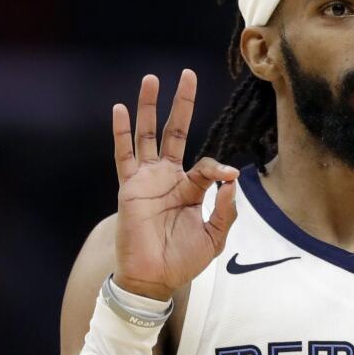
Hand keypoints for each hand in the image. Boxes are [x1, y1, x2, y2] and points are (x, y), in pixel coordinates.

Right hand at [111, 69, 238, 299]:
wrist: (155, 279)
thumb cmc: (183, 260)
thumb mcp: (215, 236)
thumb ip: (226, 210)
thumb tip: (232, 180)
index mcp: (189, 189)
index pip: (206, 165)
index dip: (218, 167)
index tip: (229, 176)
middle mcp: (168, 178)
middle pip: (175, 131)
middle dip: (181, 104)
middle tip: (188, 75)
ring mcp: (147, 180)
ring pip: (147, 135)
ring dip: (149, 107)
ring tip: (152, 79)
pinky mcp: (130, 187)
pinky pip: (124, 155)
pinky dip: (122, 132)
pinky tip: (121, 109)